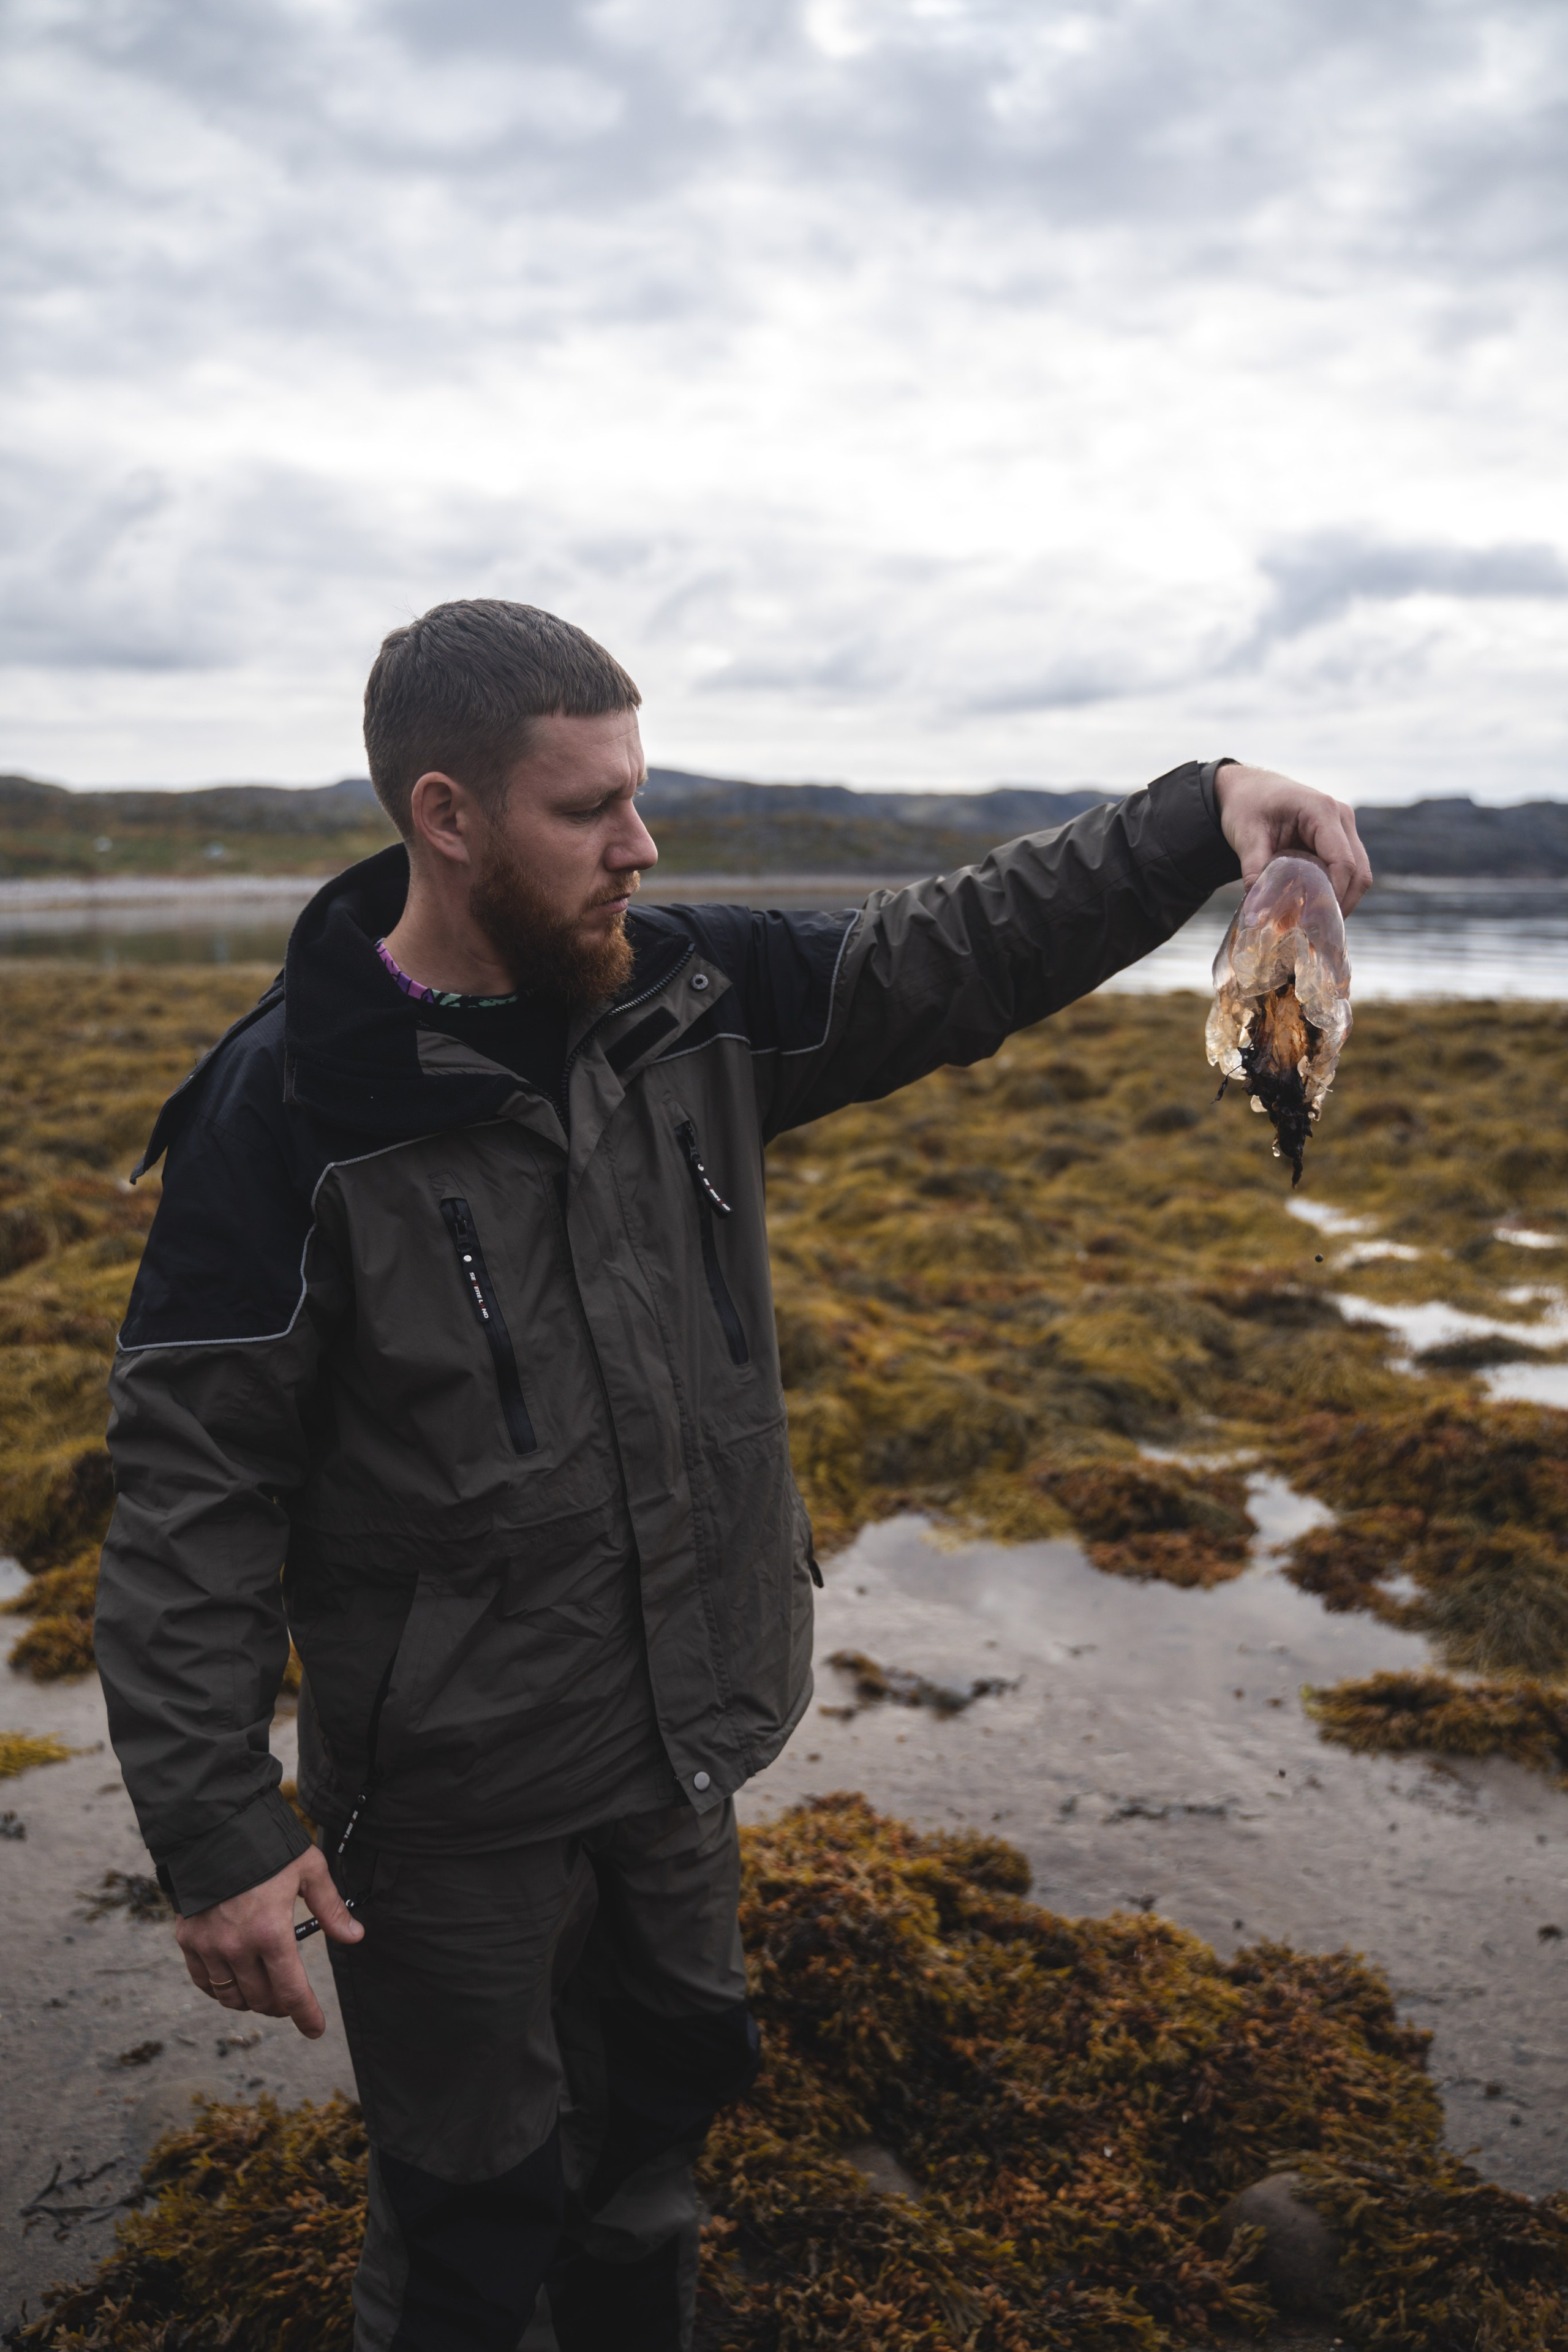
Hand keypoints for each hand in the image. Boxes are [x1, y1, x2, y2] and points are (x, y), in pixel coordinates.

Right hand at [176, 1845, 362, 2038]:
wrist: (213, 1828)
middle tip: (291, 2000)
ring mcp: (208, 1946)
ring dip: (252, 2001)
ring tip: (264, 1991)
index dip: (307, 2016)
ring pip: (232, 1997)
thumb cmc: (267, 1847)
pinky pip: (204, 1982)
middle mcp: (237, 1947)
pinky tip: (234, 1981)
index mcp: (271, 1932)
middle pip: (262, 2000)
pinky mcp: (188, 1940)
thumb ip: (331, 1908)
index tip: (316, 2029)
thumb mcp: (308, 1870)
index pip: (292, 1992)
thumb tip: (355, 1936)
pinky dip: (221, 1989)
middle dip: (281, 2007)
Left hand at [1212, 762, 1372, 913]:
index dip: (1335, 895)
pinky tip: (1317, 908)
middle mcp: (1342, 817)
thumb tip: (1256, 913)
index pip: (1343, 862)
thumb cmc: (1248, 807)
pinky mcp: (1341, 839)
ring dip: (1343, 899)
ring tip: (1317, 925)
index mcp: (1321, 810)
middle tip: (1318, 932)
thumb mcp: (1245, 836)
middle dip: (1342, 903)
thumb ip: (1254, 870)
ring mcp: (1345, 827)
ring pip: (1359, 873)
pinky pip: (1349, 870)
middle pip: (1359, 871)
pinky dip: (1338, 890)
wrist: (1250, 790)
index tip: (1316, 922)